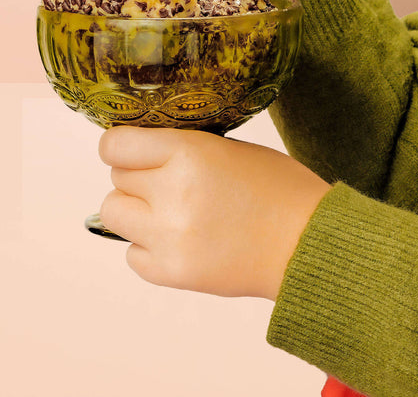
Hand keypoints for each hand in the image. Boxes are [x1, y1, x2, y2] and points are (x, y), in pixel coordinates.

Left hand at [98, 127, 330, 298]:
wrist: (304, 242)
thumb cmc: (278, 187)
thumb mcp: (231, 148)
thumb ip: (184, 148)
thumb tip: (144, 151)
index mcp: (189, 153)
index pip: (116, 145)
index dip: (121, 145)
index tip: (130, 148)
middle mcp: (170, 194)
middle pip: (116, 179)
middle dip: (136, 176)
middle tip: (165, 180)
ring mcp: (166, 237)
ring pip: (113, 214)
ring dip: (135, 209)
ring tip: (167, 210)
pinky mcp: (169, 272)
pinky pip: (131, 253)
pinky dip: (147, 245)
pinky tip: (180, 237)